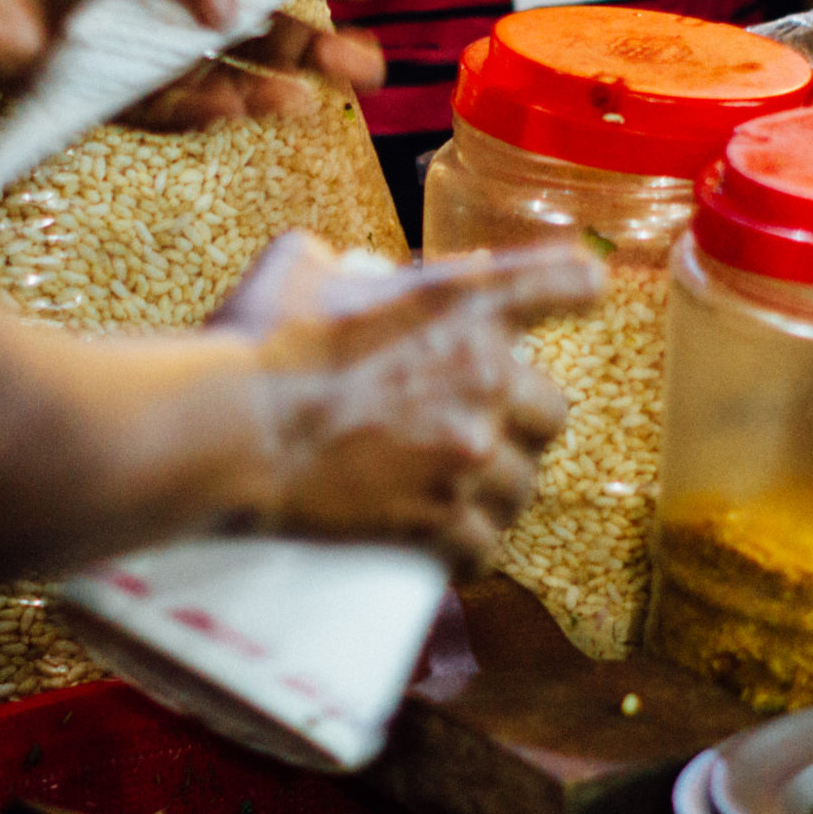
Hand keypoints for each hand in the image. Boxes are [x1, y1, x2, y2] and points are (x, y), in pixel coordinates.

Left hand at [0, 0, 383, 127]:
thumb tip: (231, 2)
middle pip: (250, 22)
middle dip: (311, 41)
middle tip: (364, 62)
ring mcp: (127, 41)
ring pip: (218, 72)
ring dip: (271, 83)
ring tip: (317, 95)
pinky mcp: (95, 88)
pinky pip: (162, 107)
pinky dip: (201, 110)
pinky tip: (239, 107)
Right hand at [218, 234, 601, 567]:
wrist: (234, 428)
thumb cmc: (261, 342)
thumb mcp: (304, 266)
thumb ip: (348, 263)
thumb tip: (358, 273)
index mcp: (466, 304)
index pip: (567, 285)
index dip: (575, 291)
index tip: (578, 297)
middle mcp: (486, 377)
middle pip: (553, 410)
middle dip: (522, 421)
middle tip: (482, 426)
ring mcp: (469, 453)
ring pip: (523, 485)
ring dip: (498, 490)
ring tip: (461, 494)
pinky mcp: (440, 517)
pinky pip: (484, 545)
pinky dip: (471, 550)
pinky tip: (455, 550)